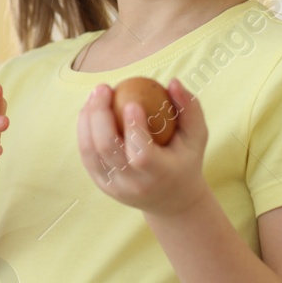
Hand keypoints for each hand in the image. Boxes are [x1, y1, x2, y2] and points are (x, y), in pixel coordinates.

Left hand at [76, 78, 208, 215]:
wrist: (171, 200)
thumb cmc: (185, 160)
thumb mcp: (197, 137)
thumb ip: (189, 109)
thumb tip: (173, 82)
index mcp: (160, 175)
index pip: (141, 154)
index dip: (134, 128)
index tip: (131, 101)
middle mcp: (133, 184)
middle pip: (107, 148)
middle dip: (100, 113)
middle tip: (104, 88)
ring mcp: (113, 186)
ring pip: (90, 149)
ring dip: (87, 118)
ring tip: (95, 94)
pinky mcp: (101, 183)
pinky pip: (86, 154)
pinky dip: (84, 129)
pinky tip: (89, 109)